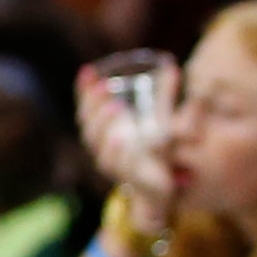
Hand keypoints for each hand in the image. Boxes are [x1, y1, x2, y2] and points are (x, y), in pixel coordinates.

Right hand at [73, 62, 178, 224]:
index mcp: (103, 133)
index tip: (88, 71)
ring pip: (99, 144)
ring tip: (114, 106)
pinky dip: (117, 150)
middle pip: (89, 125)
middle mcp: (102, 148)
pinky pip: (119, 163)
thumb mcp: (159, 120)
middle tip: (104, 87)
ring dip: (104, 124)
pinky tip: (120, 137)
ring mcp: (114, 164)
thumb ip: (164, 96)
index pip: (86, 110)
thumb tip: (171, 67)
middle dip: (93, 105)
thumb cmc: (155, 151)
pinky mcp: (130, 176)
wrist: (159, 189)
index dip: (84, 91)